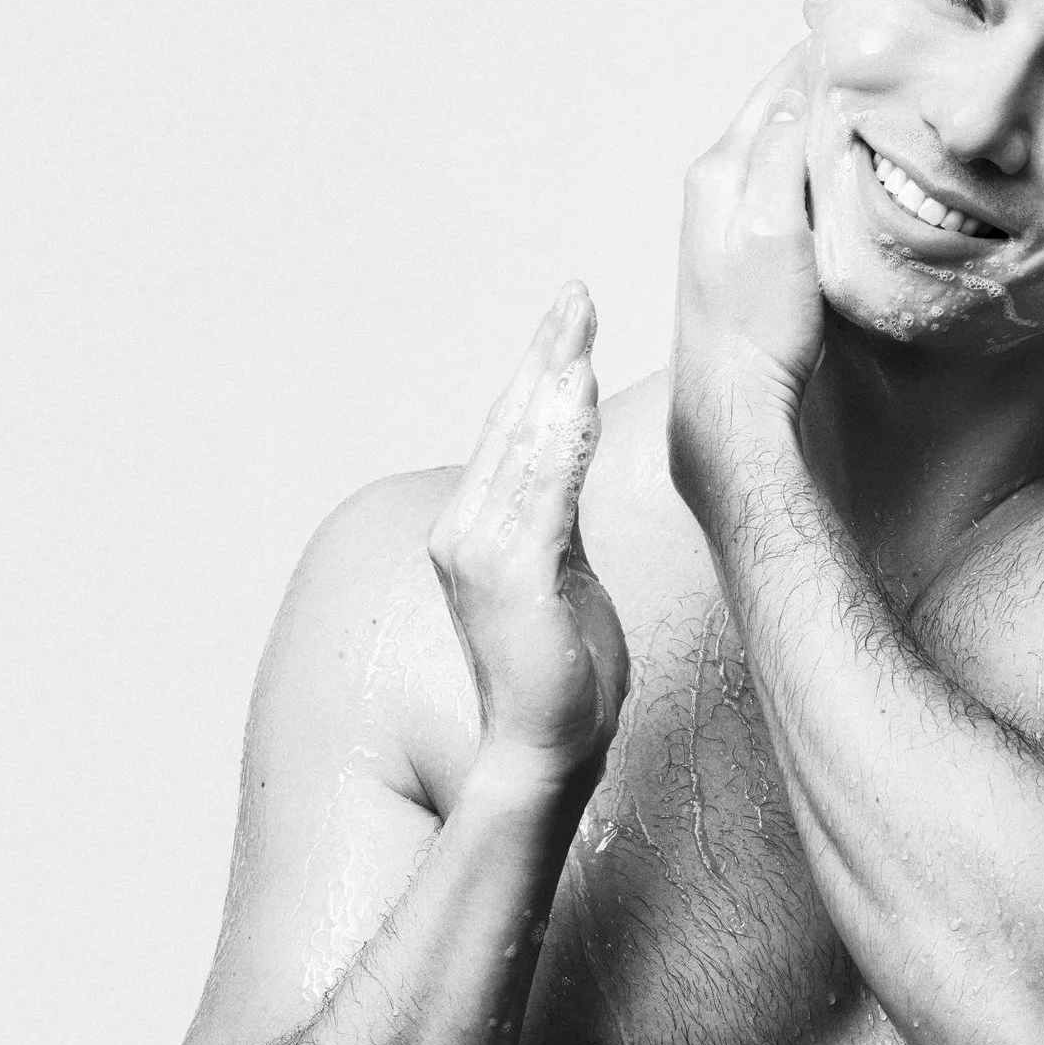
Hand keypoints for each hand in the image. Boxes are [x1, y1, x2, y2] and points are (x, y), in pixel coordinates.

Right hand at [428, 284, 629, 784]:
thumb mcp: (563, 573)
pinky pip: (542, 490)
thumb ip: (556, 517)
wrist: (546, 751)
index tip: (570, 312)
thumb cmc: (565, 674)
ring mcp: (480, 554)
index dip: (538, 367)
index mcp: (477, 528)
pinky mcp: (511, 577)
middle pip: (510, 423)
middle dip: (545, 352)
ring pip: (523, 446)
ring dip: (552, 380)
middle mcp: (464, 531)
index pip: (511, 431)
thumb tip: (567, 465)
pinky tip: (577, 393)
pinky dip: (560, 437)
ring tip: (579, 324)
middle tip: (576, 293)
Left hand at [670, 44, 820, 521]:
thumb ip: (780, 156)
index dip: (817, 54)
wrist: (732, 407)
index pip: (775, 88)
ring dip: (813, 123)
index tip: (857, 22)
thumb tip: (797, 93)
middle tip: (869, 53)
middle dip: (818, 81)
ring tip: (860, 97)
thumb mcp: (774, 228)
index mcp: (721, 170)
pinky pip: (778, 184)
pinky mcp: (739, 253)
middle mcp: (714, 186)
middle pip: (772, 112)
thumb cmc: (758, 326)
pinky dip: (808, 164)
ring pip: (775, 148)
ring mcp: (722, 220)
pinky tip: (835, 170)